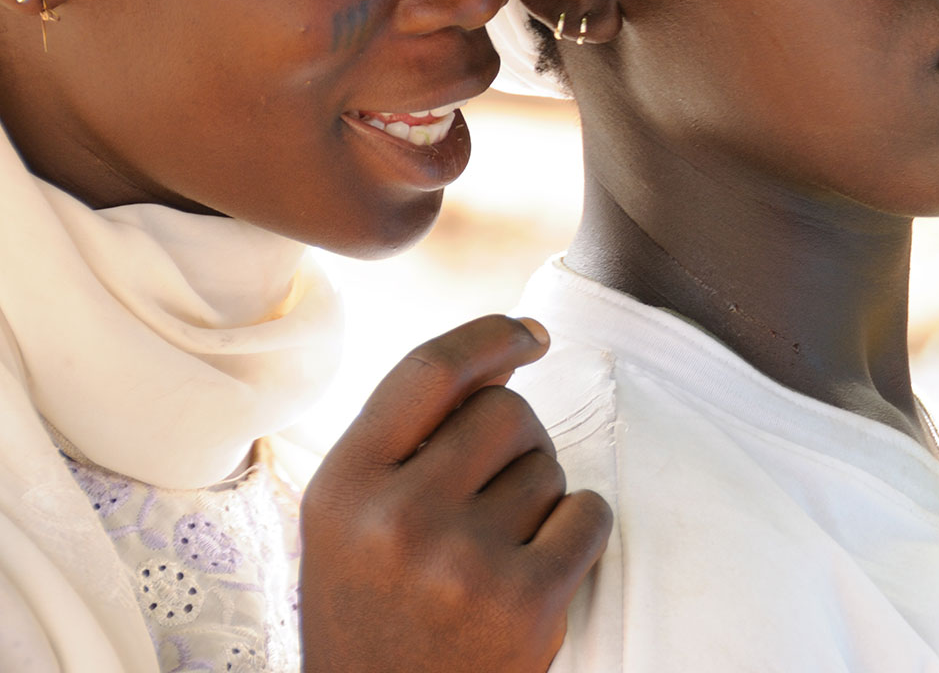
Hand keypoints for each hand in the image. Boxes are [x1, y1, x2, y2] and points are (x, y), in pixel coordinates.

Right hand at [300, 315, 612, 671]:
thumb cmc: (377, 610)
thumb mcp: (352, 522)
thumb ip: (407, 441)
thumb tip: (505, 359)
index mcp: (344, 487)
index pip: (429, 371)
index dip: (489, 336)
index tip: (531, 334)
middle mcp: (398, 518)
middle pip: (505, 411)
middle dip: (518, 439)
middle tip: (495, 494)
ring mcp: (463, 561)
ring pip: (548, 467)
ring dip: (540, 497)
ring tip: (497, 551)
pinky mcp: (525, 601)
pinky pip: (589, 513)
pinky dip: (580, 529)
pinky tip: (542, 566)